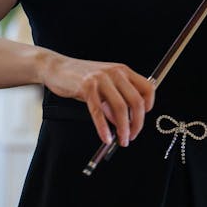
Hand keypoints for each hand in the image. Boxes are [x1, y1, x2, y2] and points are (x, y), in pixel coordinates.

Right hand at [38, 51, 154, 146]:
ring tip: (121, 140)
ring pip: (120, 108)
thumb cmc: (82, 77)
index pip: (148, 88)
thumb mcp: (104, 86)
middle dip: (137, 123)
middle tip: (132, 136)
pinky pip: (98, 111)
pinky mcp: (87, 87)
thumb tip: (123, 123)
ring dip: (123, 128)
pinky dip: (103, 128)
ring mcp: (102, 79)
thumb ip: (115, 102)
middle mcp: (116, 73)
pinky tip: (105, 137)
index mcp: (123, 71)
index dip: (149, 106)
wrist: (58, 67)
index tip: (142, 119)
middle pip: (136, 101)